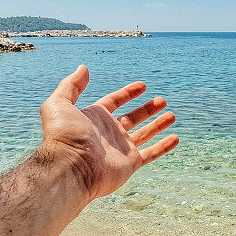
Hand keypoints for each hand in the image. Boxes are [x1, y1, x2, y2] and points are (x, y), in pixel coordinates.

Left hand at [38, 65, 177, 200]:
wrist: (71, 167)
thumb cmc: (64, 136)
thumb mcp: (60, 103)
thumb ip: (71, 85)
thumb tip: (83, 68)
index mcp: (94, 118)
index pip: (114, 101)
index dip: (128, 93)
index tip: (143, 86)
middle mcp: (108, 133)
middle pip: (132, 117)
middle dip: (147, 109)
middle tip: (162, 100)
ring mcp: (120, 149)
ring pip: (144, 134)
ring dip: (158, 124)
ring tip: (171, 115)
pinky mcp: (130, 164)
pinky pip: (151, 153)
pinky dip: (164, 147)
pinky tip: (175, 138)